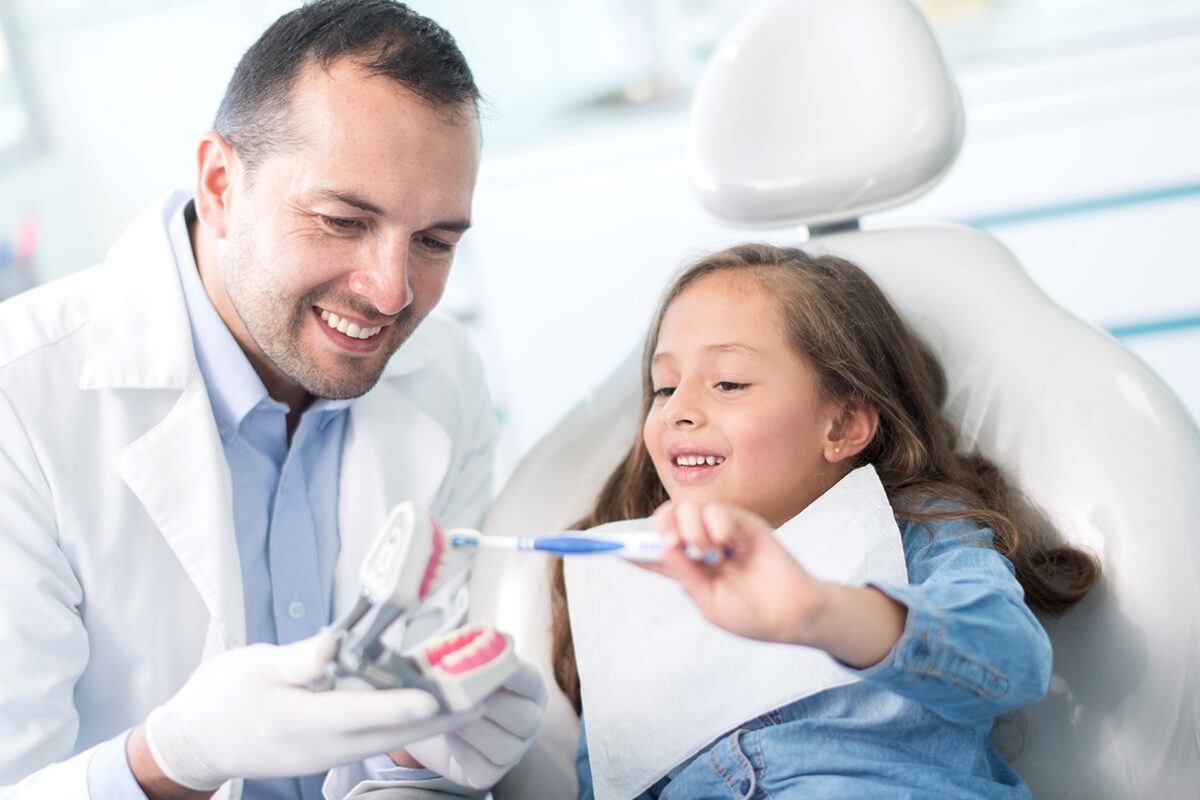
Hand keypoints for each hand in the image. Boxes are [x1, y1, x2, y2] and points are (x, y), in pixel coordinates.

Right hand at [142, 631, 444, 789]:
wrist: (194, 742)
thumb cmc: (220, 698)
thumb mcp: (255, 666)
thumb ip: (301, 658)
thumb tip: (337, 648)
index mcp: (297, 721)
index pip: (357, 713)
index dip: (398, 705)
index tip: (434, 696)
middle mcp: (319, 746)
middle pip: (389, 734)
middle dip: (439, 716)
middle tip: (483, 693)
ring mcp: (326, 756)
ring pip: (388, 741)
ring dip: (431, 722)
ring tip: (471, 698)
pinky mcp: (329, 754)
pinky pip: (376, 741)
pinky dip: (406, 724)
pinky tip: (428, 704)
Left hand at [393, 659, 546, 788]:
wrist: (432, 716)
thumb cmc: (453, 682)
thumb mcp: (460, 660)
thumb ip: (469, 649)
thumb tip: (473, 642)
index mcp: (530, 689)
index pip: (530, 681)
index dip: (512, 673)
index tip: (489, 662)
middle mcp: (529, 721)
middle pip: (526, 718)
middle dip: (493, 704)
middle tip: (462, 691)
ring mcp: (513, 751)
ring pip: (506, 747)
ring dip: (475, 728)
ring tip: (450, 712)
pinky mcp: (490, 774)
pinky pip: (485, 770)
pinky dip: (465, 753)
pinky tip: (450, 735)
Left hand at [651, 500, 907, 666]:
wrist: (791, 614)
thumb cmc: (751, 615)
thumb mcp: (710, 601)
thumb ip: (686, 574)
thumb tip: (662, 548)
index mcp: (685, 570)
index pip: (650, 553)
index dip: (629, 548)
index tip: (605, 546)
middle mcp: (698, 547)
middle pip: (666, 520)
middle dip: (662, 525)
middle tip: (671, 543)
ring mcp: (720, 533)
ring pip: (688, 508)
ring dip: (690, 527)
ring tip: (708, 552)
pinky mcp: (743, 525)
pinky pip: (718, 509)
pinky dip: (715, 523)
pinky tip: (725, 545)